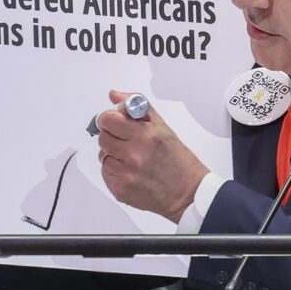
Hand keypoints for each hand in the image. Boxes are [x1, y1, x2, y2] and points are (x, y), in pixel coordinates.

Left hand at [97, 90, 208, 222]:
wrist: (188, 193)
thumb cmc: (178, 161)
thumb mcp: (163, 128)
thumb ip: (136, 109)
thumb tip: (115, 96)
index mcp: (145, 136)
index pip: (108, 119)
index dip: (109, 118)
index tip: (114, 121)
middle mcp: (134, 155)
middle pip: (103, 137)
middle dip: (112, 136)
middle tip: (126, 140)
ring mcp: (126, 174)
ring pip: (103, 156)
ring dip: (113, 155)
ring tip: (132, 158)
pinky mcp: (120, 190)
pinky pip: (106, 173)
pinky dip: (114, 171)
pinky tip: (131, 171)